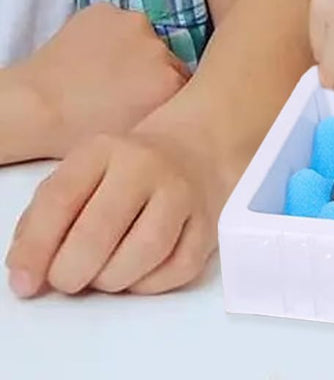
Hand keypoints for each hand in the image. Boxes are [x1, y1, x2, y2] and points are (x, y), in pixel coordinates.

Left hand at [5, 126, 221, 297]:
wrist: (195, 149)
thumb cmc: (124, 173)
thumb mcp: (80, 176)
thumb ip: (44, 221)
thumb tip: (27, 277)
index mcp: (103, 150)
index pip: (60, 200)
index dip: (35, 249)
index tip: (24, 283)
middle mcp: (146, 165)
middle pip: (99, 233)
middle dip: (72, 273)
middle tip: (68, 279)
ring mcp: (183, 192)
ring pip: (143, 254)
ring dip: (113, 279)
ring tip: (105, 273)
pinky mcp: (208, 222)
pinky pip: (178, 270)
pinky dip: (150, 284)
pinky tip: (139, 271)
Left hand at [14, 3, 189, 158]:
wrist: (32, 108)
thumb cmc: (77, 131)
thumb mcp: (135, 134)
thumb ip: (163, 113)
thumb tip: (171, 106)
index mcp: (172, 82)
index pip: (181, 80)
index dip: (162, 89)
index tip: (144, 97)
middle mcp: (161, 48)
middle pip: (163, 57)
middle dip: (148, 69)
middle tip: (120, 87)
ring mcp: (133, 24)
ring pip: (140, 37)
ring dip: (129, 49)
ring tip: (101, 71)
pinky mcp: (106, 10)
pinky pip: (114, 22)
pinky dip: (105, 35)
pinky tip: (88, 55)